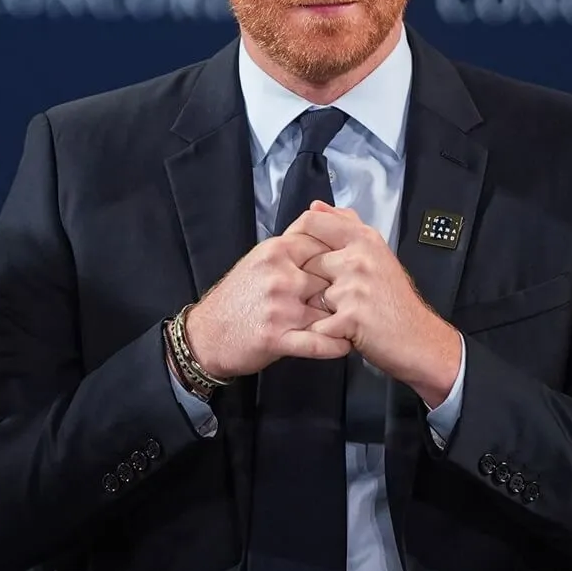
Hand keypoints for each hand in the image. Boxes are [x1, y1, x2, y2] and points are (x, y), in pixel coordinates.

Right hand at [183, 231, 352, 379]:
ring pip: (328, 309)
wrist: (206, 335)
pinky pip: (318, 342)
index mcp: (277, 251)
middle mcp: (280, 275)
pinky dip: (336, 345)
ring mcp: (279, 307)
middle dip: (347, 288)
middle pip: (331, 276)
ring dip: (346, 318)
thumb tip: (324, 225)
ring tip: (362, 323)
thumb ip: (292, 245)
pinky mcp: (277, 338)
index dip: (343, 256)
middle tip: (365, 297)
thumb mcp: (260, 259)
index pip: (324, 244)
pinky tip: (346, 344)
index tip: (357, 265)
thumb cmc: (237, 297)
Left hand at [285, 201, 461, 404]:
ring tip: (342, 315)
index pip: (313, 222)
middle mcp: (359, 257)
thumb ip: (345, 226)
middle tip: (335, 298)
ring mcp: (354, 286)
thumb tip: (316, 206)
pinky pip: (317, 323)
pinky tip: (341, 332)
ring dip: (320, 310)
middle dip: (313, 283)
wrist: (417, 338)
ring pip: (311, 294)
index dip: (297, 237)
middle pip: (307, 262)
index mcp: (364, 238)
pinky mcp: (350, 316)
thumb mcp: (376, 252)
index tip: (296, 253)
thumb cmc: (394, 299)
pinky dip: (323, 332)